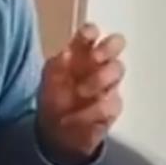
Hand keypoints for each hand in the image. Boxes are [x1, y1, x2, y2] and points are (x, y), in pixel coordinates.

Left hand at [38, 23, 124, 161]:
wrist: (57, 132)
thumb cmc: (54, 98)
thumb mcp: (48, 80)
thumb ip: (56, 66)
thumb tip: (66, 55)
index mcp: (80, 53)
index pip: (90, 34)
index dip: (91, 32)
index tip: (87, 36)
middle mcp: (98, 64)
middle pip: (115, 43)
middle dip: (108, 48)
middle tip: (96, 58)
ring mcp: (108, 84)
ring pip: (117, 69)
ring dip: (98, 79)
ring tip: (80, 92)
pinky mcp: (113, 106)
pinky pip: (110, 102)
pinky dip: (92, 110)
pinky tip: (78, 116)